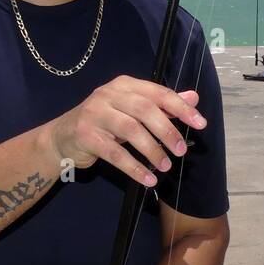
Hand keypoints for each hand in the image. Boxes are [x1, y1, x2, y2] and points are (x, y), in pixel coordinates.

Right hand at [45, 75, 206, 186]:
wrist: (62, 138)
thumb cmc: (104, 123)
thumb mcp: (132, 111)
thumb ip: (162, 105)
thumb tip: (193, 98)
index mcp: (124, 85)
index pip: (158, 93)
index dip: (181, 107)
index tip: (201, 124)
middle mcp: (108, 94)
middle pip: (144, 109)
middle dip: (167, 130)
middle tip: (181, 150)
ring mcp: (95, 114)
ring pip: (130, 130)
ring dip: (152, 150)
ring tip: (166, 166)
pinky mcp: (85, 136)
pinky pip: (115, 154)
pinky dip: (134, 168)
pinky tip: (148, 178)